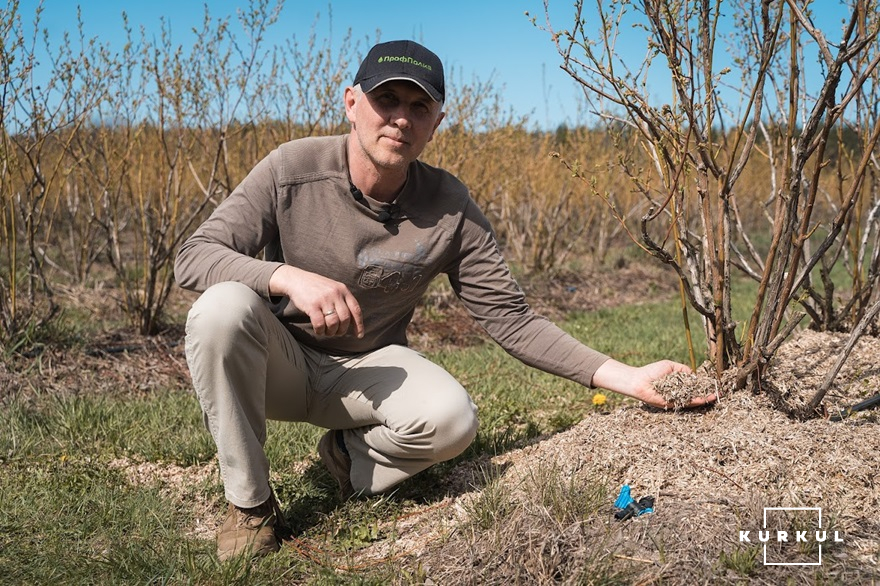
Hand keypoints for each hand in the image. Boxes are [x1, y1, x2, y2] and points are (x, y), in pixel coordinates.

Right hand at [269, 265, 363, 337]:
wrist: (296, 279)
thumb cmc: (316, 287)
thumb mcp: (333, 288)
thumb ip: (342, 300)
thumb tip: (352, 321)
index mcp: (343, 290)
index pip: (355, 309)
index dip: (359, 324)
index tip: (359, 335)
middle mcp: (335, 294)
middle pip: (345, 318)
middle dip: (342, 330)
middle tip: (336, 333)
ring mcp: (324, 299)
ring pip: (333, 323)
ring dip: (331, 331)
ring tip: (326, 332)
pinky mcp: (312, 305)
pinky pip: (320, 324)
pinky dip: (320, 330)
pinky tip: (318, 330)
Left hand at [590, 358, 715, 408]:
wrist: (638, 380)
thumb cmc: (652, 371)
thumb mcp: (670, 366)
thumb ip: (683, 370)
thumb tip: (694, 375)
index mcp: (678, 384)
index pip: (694, 385)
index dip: (705, 385)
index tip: (715, 384)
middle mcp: (679, 393)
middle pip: (696, 394)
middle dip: (708, 394)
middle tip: (721, 393)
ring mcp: (676, 399)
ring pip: (693, 400)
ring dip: (705, 399)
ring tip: (716, 397)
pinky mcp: (672, 404)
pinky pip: (685, 403)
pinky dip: (695, 401)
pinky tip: (704, 399)